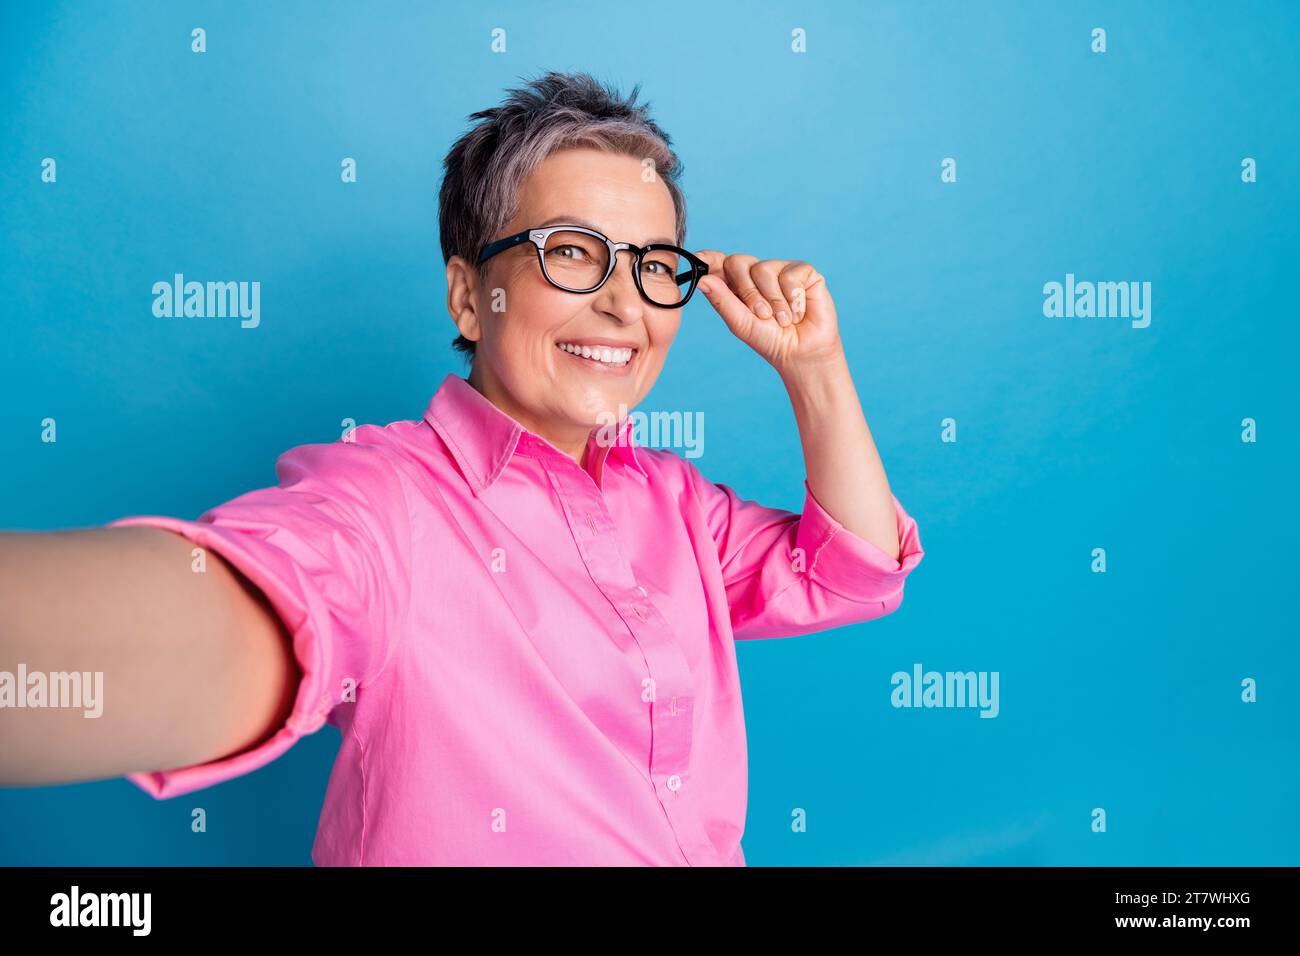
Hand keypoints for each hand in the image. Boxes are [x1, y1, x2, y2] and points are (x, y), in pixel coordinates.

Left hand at [693, 250, 843, 375]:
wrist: (802, 352)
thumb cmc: (770, 339)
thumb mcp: (741, 322)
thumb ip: (722, 300)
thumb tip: (701, 280)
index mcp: (737, 285)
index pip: (719, 263)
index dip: (709, 258)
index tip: (699, 258)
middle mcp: (757, 273)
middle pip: (737, 262)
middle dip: (747, 291)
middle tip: (762, 315)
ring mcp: (780, 270)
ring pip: (764, 269)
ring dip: (774, 301)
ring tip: (784, 320)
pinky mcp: (803, 272)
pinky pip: (790, 275)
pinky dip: (793, 299)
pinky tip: (798, 312)